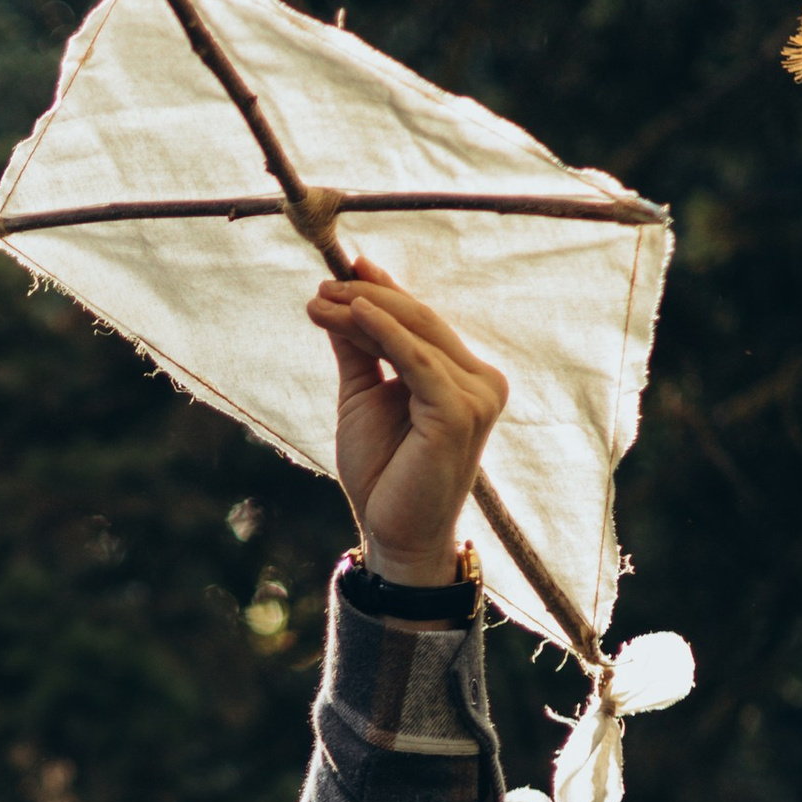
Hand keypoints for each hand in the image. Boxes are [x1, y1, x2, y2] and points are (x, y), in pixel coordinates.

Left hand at [306, 258, 507, 583]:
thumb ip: (359, 352)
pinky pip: (416, 359)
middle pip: (420, 321)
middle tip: (321, 285)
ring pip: (415, 334)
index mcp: (465, 378)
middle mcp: (482, 382)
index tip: (347, 267)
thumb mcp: (364, 399)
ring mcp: (477, 395)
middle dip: (367, 296)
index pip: (422, 324)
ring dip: (364, 309)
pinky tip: (352, 312)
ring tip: (320, 298)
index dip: (385, 291)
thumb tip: (340, 300)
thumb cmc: (382, 475)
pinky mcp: (460, 410)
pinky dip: (382, 331)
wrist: (393, 535)